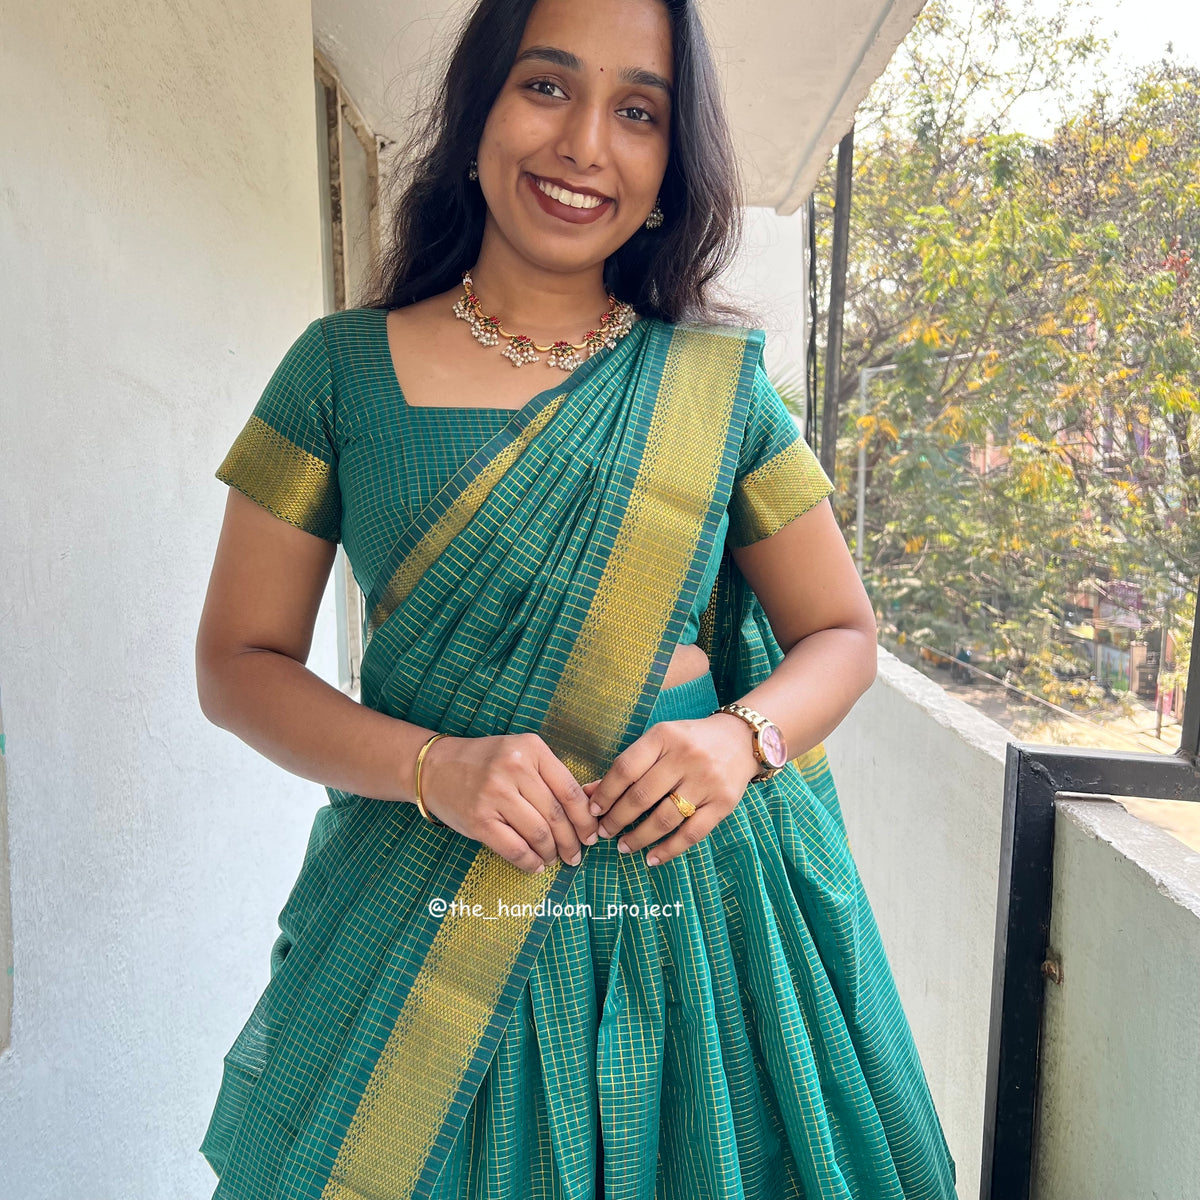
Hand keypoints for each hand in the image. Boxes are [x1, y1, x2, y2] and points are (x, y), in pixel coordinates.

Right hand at [418, 733, 599, 874]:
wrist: (436, 768)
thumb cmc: (486, 763)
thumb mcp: (520, 755)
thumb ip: (550, 777)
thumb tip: (588, 812)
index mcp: (531, 749)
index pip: (570, 790)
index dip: (585, 818)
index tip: (592, 834)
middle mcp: (514, 768)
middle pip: (556, 815)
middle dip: (572, 841)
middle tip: (576, 854)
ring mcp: (495, 794)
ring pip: (538, 834)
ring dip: (552, 853)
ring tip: (555, 859)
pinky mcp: (479, 819)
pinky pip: (515, 849)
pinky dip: (530, 862)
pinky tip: (536, 865)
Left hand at [583, 713, 759, 866]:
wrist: (742, 739)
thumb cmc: (690, 741)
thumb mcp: (659, 742)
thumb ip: (627, 766)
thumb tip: (588, 793)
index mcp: (664, 736)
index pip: (626, 768)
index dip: (605, 793)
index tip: (593, 811)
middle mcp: (686, 757)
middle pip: (642, 796)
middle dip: (617, 819)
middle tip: (604, 833)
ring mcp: (706, 781)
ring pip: (664, 818)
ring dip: (639, 838)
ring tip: (623, 847)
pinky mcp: (723, 803)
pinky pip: (692, 833)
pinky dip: (669, 850)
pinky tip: (652, 858)